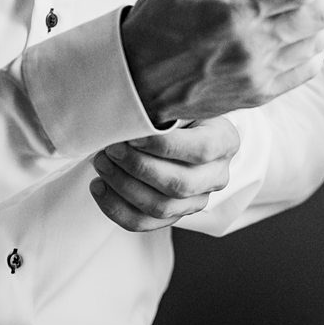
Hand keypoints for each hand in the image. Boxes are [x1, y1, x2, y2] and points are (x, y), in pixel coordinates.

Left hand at [89, 117, 241, 231]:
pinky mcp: (175, 214)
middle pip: (178, 184)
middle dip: (138, 168)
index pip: (200, 150)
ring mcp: (197, 200)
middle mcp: (216, 176)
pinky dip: (116, 208)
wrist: (188, 130)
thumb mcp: (183, 102)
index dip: (164, 146)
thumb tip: (134, 112)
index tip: (132, 136)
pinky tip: (99, 187)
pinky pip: (144, 222)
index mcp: (225, 142)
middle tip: (110, 150)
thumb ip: (167, 106)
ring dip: (123, 187)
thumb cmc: (181, 111)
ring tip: (102, 164)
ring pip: (160, 207)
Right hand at [120, 0, 323, 123]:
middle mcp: (252, 45)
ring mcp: (258, 74)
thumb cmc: (159, 17)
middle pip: (319, 14)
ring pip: (317, 42)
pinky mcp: (258, 94)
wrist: (135, 79)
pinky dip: (317, 46)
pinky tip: (311, 31)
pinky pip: (306, 70)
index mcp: (234, 10)